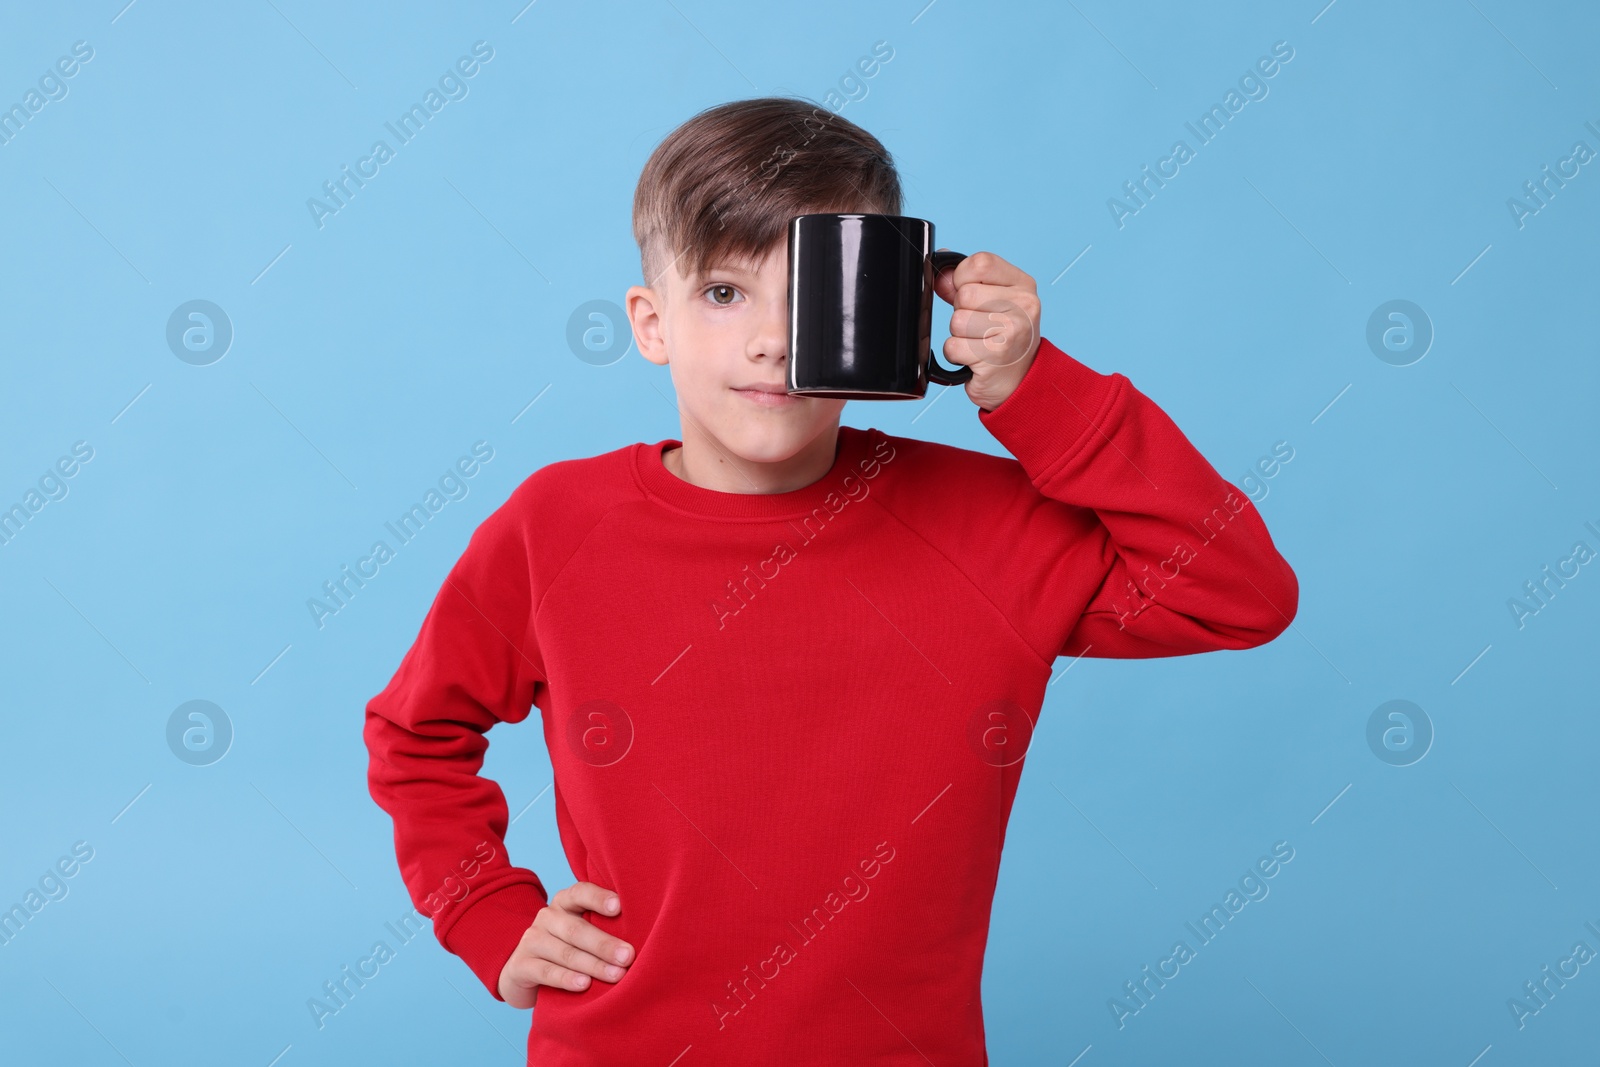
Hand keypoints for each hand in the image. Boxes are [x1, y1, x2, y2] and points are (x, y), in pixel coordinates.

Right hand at [497, 881, 634, 1008]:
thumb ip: (604, 925)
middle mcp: (547, 917)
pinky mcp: (521, 965)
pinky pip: (546, 971)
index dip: (599, 898)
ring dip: (593, 965)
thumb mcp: (582, 930)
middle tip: (628, 956)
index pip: (580, 892)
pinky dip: (566, 979)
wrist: (524, 970)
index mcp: (564, 902)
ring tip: (616, 975)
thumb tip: (646, 930)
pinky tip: (584, 985)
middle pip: (577, 929)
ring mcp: (531, 940)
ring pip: (565, 952)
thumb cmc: (568, 947)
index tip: (620, 906)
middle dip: (605, 944)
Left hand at [931, 249, 1042, 411]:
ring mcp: (1012, 330)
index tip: (970, 295)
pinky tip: (973, 357)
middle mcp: (1023, 305)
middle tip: (979, 326)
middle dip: (961, 311)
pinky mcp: (995, 355)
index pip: (980, 263)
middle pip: (965, 294)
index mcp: (1023, 285)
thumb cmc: (1004, 339)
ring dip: (958, 335)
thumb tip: (940, 274)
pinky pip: (953, 346)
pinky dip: (956, 354)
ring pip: (957, 320)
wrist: (1021, 380)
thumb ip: (964, 284)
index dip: (962, 278)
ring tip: (978, 342)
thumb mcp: (993, 303)